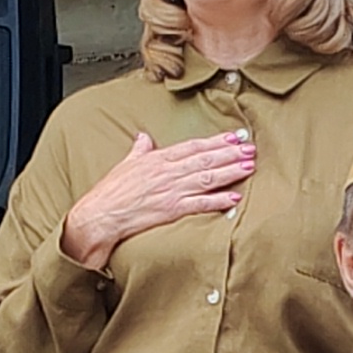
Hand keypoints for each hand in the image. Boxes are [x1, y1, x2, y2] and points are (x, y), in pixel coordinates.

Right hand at [58, 129, 254, 269]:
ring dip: (230, 172)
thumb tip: (143, 137)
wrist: (100, 215)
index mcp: (158, 159)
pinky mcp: (172, 210)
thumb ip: (139, 149)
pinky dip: (219, 200)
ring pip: (207, 178)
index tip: (234, 136)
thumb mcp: (125, 164)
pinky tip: (235, 197)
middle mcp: (168, 172)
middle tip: (251, 149)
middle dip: (230, 153)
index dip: (215, 141)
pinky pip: (200, 204)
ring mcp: (171, 191)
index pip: (193, 146)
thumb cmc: (110, 192)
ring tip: (249, 166)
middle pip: (205, 159)